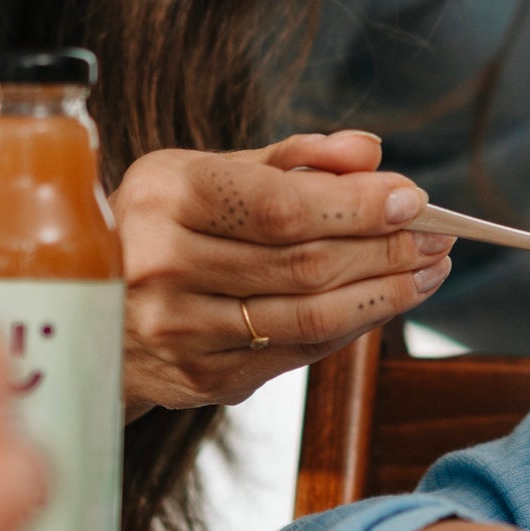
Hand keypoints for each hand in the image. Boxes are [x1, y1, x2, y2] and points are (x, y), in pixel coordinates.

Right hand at [113, 130, 454, 415]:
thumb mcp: (211, 171)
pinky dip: (353, 325)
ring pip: (310, 316)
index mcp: (163, 196)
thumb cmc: (166, 222)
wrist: (89, 301)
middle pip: (305, 264)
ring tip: (428, 271)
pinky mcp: (200, 377)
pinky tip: (384, 301)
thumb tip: (369, 153)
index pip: (281, 207)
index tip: (413, 199)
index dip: (357, 206)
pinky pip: (299, 352)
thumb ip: (295, 158)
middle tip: (439, 237)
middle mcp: (160, 265)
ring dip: (385, 294)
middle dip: (386, 250)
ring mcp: (178, 330)